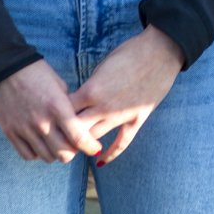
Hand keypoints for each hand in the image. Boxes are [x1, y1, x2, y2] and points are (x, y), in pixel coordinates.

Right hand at [0, 59, 101, 163]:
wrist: (3, 69)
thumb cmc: (35, 73)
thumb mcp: (58, 85)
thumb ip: (68, 105)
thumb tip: (78, 122)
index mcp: (57, 106)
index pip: (78, 137)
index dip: (90, 147)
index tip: (95, 148)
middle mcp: (42, 122)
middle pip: (63, 153)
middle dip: (73, 152)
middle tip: (75, 146)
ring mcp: (25, 129)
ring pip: (47, 157)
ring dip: (56, 153)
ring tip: (57, 144)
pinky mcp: (10, 133)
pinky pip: (28, 155)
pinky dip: (38, 153)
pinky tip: (41, 144)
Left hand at [69, 24, 184, 166]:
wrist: (161, 51)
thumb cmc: (130, 53)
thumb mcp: (102, 66)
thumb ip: (91, 86)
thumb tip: (80, 100)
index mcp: (91, 90)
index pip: (64, 111)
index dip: (56, 116)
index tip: (52, 119)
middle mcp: (102, 107)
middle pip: (75, 129)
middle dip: (65, 135)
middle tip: (58, 138)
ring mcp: (120, 115)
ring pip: (95, 138)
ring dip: (83, 144)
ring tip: (74, 149)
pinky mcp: (137, 119)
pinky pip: (122, 142)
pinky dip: (110, 154)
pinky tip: (100, 162)